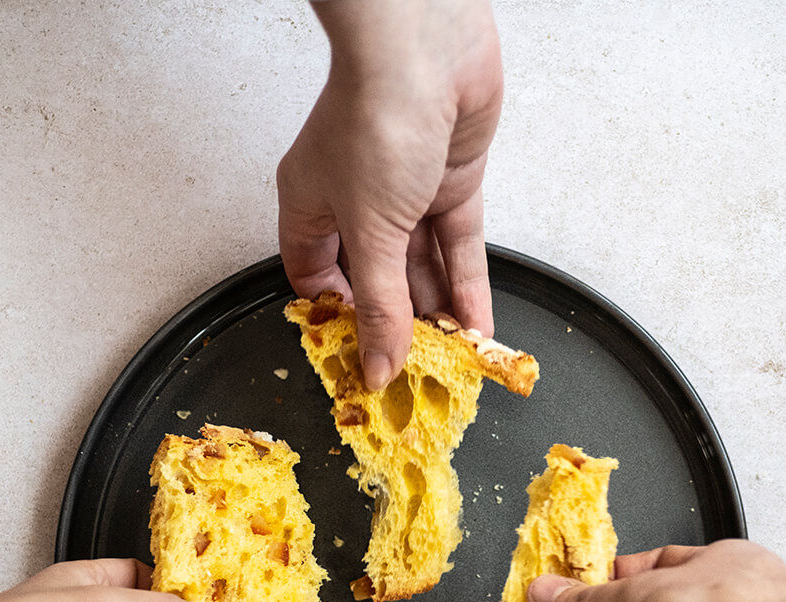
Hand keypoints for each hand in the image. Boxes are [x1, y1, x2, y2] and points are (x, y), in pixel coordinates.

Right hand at [278, 0, 502, 388]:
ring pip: (421, 265)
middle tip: (417, 369)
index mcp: (310, 204)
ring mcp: (405, 189)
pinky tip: (476, 324)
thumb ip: (380, 307)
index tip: (361, 359)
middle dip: (398, 323)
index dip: (338, 319)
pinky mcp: (449, 179)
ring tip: (454, 358)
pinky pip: (457, 246)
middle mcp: (354, 199)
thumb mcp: (372, 231)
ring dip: (439, 310)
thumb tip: (378, 366)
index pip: (317, 278)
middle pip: (376, 278)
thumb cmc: (375, 114)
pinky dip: (467, 285)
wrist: (427, 47)